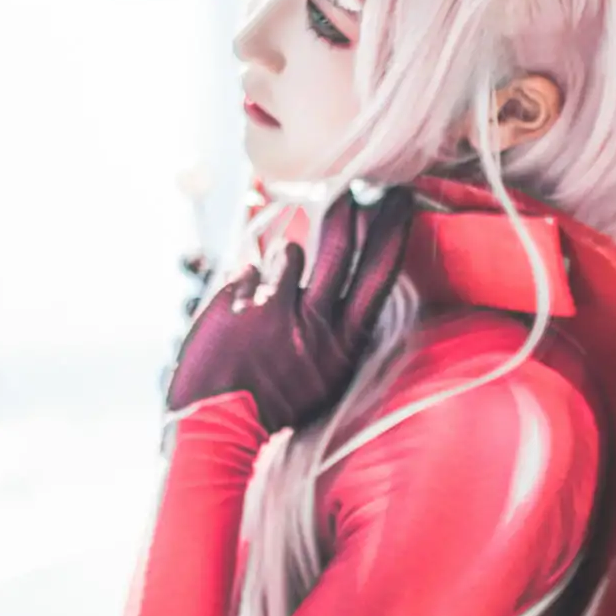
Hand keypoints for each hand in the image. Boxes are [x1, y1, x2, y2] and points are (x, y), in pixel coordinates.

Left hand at [166, 188, 413, 432]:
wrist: (216, 428)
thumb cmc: (269, 406)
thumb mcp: (320, 378)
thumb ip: (331, 332)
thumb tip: (338, 287)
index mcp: (344, 346)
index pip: (380, 276)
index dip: (392, 233)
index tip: (400, 203)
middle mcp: (318, 326)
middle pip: (344, 249)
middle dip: (353, 211)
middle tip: (357, 187)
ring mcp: (281, 312)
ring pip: (295, 253)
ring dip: (286, 258)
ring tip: (273, 287)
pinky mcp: (244, 305)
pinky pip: (253, 269)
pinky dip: (248, 281)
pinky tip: (238, 308)